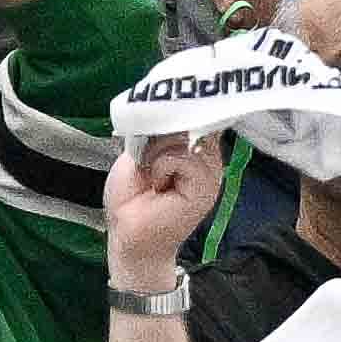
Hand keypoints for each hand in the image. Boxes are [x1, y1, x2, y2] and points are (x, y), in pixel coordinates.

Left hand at [101, 120, 230, 293]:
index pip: (196, 111)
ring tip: (153, 177)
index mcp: (195, 148)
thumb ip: (160, 132)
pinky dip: (161, 166)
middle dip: (161, 135)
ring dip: (158, 153)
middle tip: (149, 162)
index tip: (159, 115)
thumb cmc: (132, 197)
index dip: (175, 109)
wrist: (129, 235)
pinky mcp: (206, 187)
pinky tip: (157, 184)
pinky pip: (183, 157)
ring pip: (185, 136)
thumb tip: (172, 106)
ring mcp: (211, 173)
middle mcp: (208, 158)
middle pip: (189, 119)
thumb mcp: (141, 152)